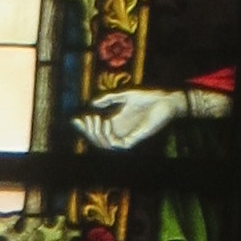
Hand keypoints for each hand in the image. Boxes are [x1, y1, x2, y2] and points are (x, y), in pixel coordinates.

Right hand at [75, 85, 228, 151]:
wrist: (166, 99)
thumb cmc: (148, 96)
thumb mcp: (124, 95)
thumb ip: (108, 99)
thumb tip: (91, 104)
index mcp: (116, 123)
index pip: (96, 131)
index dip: (84, 128)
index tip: (74, 119)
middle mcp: (120, 132)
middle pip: (97, 140)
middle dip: (88, 131)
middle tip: (86, 117)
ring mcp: (127, 137)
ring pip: (104, 145)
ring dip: (96, 133)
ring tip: (95, 118)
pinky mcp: (135, 139)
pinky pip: (117, 145)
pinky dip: (108, 135)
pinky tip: (107, 121)